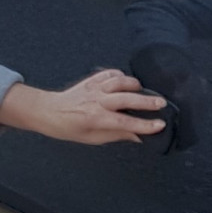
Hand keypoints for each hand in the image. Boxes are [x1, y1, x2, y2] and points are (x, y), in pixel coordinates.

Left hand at [0, 69, 165, 146]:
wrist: (49, 111)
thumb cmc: (69, 128)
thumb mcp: (93, 138)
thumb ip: (117, 135)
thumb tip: (138, 136)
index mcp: (95, 118)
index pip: (125, 122)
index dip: (144, 124)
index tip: (159, 125)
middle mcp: (96, 101)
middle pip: (126, 99)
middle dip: (146, 101)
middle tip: (162, 103)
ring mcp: (94, 88)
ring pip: (119, 82)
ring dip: (135, 85)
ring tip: (145, 90)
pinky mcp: (92, 80)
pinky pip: (110, 73)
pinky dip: (121, 76)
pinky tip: (127, 81)